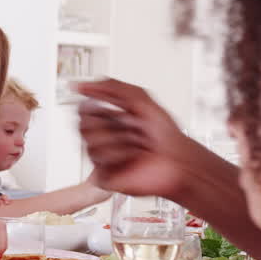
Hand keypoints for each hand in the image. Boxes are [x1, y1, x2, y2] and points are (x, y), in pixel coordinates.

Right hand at [76, 79, 197, 200]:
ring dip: (119, 140)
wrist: (179, 162)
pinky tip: (132, 158)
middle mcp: (106, 137)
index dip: (94, 106)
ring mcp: (104, 157)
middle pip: (83, 125)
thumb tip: (81, 85)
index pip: (84, 108)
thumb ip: (110, 87)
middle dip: (108, 124)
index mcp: (111, 119)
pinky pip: (99, 160)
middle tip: (128, 128)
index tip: (105, 106)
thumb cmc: (167, 135)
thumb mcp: (139, 98)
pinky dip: (119, 155)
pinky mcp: (105, 174)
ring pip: (91, 142)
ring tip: (135, 144)